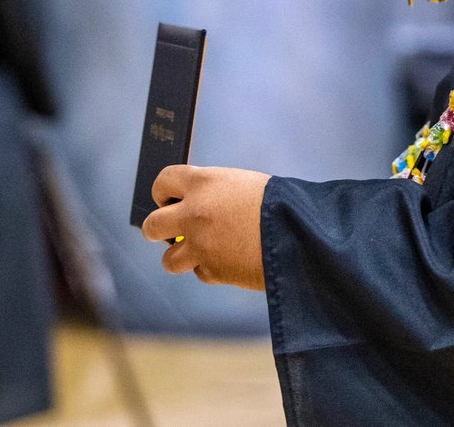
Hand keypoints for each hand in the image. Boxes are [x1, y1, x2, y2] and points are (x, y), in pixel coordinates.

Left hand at [141, 165, 270, 289]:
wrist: (301, 232)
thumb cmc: (279, 203)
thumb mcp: (243, 185)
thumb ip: (214, 192)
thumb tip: (195, 203)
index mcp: (203, 182)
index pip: (163, 181)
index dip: (163, 192)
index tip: (167, 199)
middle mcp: (194, 213)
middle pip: (152, 225)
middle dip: (159, 229)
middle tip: (173, 230)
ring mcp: (200, 244)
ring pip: (168, 259)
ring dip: (183, 256)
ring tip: (201, 251)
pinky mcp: (212, 271)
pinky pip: (200, 272)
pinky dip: (212, 269)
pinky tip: (231, 260)